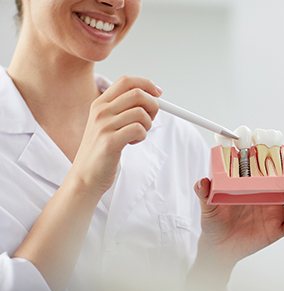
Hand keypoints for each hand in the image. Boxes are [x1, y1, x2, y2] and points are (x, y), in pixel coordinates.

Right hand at [69, 76, 161, 195]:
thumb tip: (151, 98)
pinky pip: (138, 129)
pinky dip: (142, 136)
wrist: (85, 177)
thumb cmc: (100, 151)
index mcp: (100, 104)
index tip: (158, 93)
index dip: (146, 84)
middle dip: (153, 105)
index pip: (126, 81)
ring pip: (141, 113)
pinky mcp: (110, 142)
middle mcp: (100, 111)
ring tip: (137, 135)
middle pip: (137, 94)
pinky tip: (132, 142)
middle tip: (150, 119)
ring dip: (147, 125)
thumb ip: (123, 110)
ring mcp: (103, 126)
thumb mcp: (107, 124)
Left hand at [194, 176, 283, 267]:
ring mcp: (272, 214)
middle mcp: (265, 200)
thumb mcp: (208, 205)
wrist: (217, 246)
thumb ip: (204, 193)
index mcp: (251, 190)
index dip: (278, 167)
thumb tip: (201, 181)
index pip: (268, 175)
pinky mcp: (275, 229)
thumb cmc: (213, 222)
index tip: (283, 160)